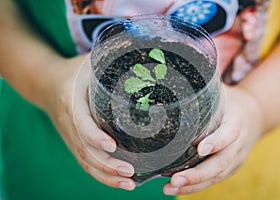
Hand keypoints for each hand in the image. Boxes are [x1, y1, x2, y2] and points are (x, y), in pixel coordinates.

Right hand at [44, 54, 135, 189]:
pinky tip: (118, 181)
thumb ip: (111, 61)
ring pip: (85, 161)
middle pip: (84, 150)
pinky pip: (85, 162)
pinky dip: (101, 174)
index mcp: (70, 99)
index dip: (94, 136)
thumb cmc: (75, 71)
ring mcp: (70, 135)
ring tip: (129, 184)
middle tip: (131, 172)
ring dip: (106, 176)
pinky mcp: (74, 142)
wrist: (46, 83)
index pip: (81, 123)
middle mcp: (68, 121)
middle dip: (107, 165)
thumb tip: (147, 60)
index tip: (112, 146)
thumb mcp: (90, 61)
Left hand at [163, 85, 263, 194]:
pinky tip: (177, 188)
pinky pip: (214, 179)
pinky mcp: (230, 167)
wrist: (253, 115)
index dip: (216, 142)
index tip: (200, 148)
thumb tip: (175, 75)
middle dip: (197, 174)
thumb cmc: (230, 101)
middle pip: (220, 162)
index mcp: (236, 121)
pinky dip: (196, 186)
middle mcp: (238, 143)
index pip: (228, 133)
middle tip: (174, 179)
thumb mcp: (221, 92)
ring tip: (169, 189)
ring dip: (193, 185)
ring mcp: (235, 158)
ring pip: (216, 176)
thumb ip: (203, 89)